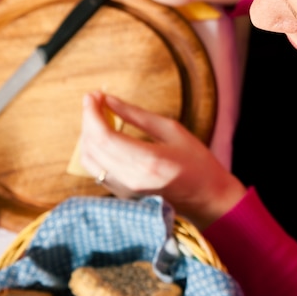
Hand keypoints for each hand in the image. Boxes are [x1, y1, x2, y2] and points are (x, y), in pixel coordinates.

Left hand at [79, 91, 246, 228]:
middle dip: (88, 120)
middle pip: (92, 147)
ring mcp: (125, 192)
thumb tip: (108, 100)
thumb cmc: (198, 164)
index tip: (93, 95)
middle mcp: (132, 180)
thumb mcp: (173, 131)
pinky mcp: (122, 196)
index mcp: (149, 162)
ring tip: (98, 115)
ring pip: (88, 160)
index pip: (104, 136)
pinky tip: (104, 134)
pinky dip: (94, 149)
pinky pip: (96, 170)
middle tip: (95, 100)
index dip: (92, 113)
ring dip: (88, 135)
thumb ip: (137, 115)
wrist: (208, 200)